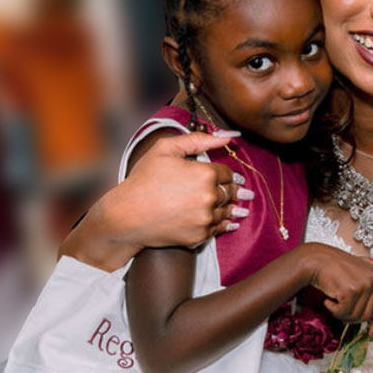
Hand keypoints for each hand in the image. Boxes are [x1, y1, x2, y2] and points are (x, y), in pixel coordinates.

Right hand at [61, 131, 252, 270]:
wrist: (126, 215)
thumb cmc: (143, 179)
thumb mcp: (165, 149)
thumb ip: (198, 140)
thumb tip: (227, 136)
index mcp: (205, 174)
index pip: (227, 173)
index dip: (231, 174)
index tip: (236, 177)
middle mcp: (210, 197)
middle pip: (230, 193)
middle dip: (237, 191)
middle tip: (245, 192)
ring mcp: (205, 219)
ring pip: (227, 212)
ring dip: (234, 209)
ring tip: (241, 209)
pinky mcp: (199, 236)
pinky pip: (218, 229)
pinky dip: (226, 225)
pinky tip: (231, 223)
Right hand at [303, 245, 372, 330]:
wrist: (318, 260)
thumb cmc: (337, 270)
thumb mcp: (361, 277)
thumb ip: (372, 293)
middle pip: (370, 315)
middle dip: (355, 318)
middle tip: (343, 314)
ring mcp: (366, 285)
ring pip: (357, 316)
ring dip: (342, 314)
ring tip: (335, 301)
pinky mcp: (352, 291)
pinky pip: (344, 313)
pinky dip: (333, 310)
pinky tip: (329, 299)